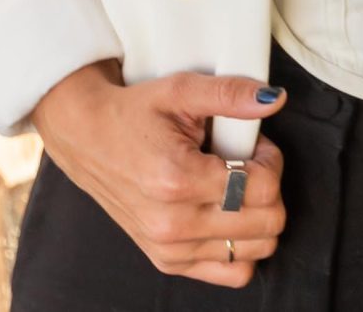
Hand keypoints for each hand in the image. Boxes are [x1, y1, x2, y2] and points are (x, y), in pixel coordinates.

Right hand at [28, 61, 289, 285]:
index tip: (254, 146)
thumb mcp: (180, 89)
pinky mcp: (167, 262)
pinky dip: (241, 246)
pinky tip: (228, 215)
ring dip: (259, 216)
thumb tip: (275, 99)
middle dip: (269, 188)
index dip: (271, 161)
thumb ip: (230, 93)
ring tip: (234, 187)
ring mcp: (169, 249)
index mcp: (177, 180)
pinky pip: (232, 273)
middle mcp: (172, 224)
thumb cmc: (134, 113)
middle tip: (246, 164)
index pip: (264, 188)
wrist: (87, 138)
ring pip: (257, 250)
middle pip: (267, 222)